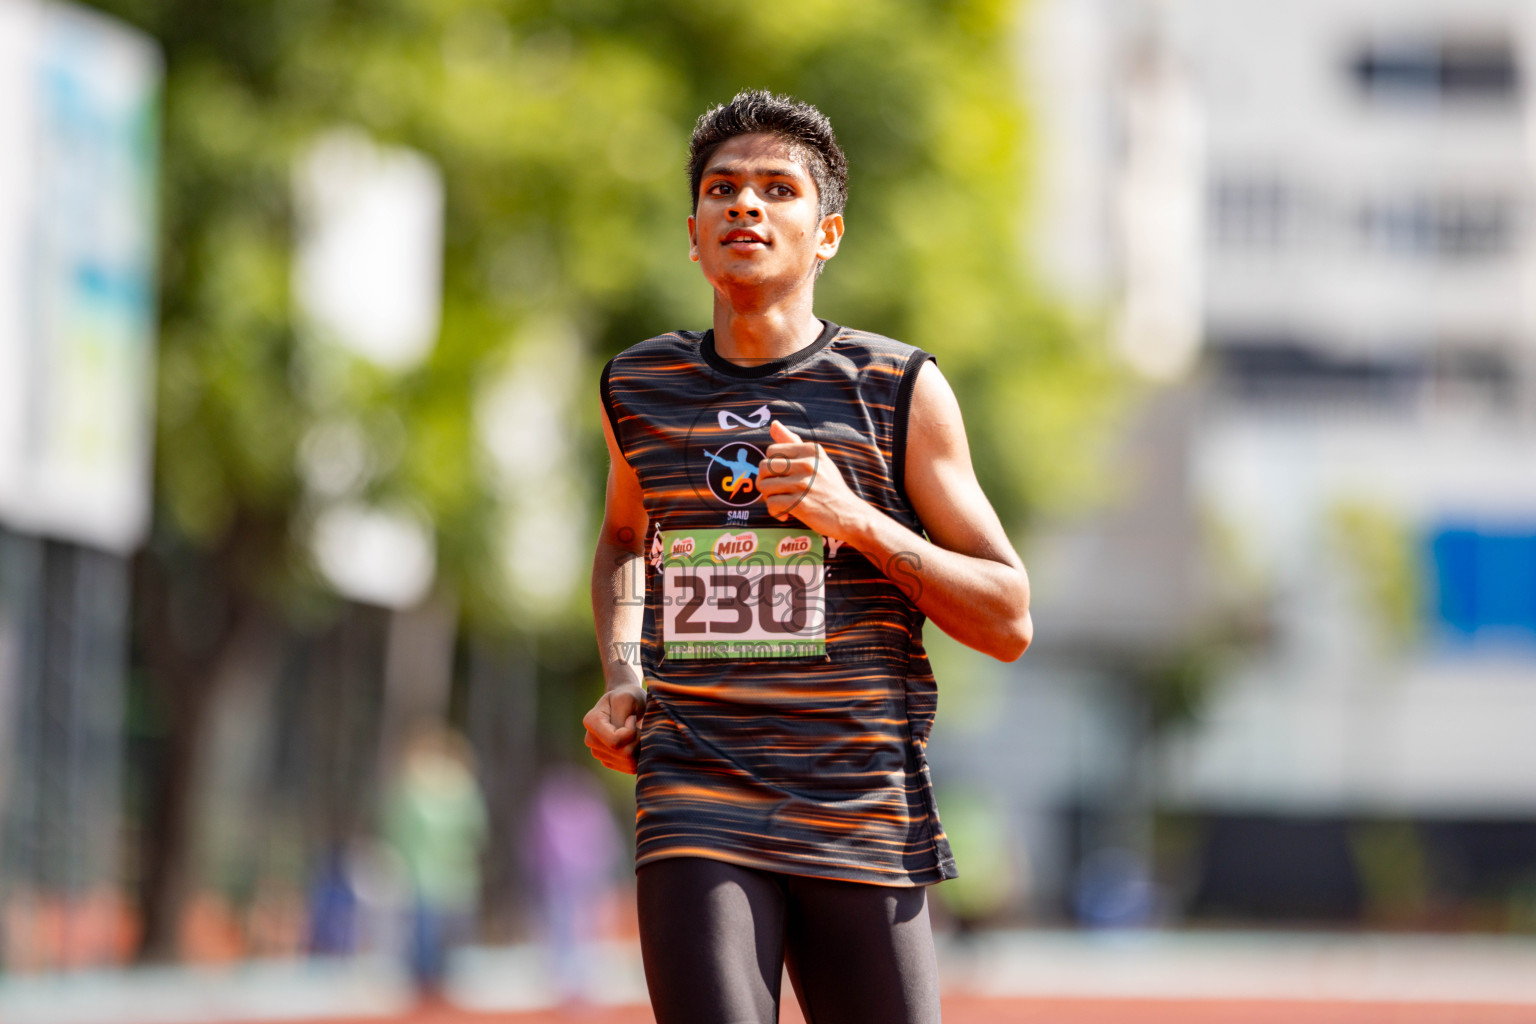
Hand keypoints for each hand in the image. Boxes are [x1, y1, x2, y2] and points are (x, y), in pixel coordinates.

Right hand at [583, 682, 646, 773]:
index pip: (615, 741)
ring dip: (641, 748)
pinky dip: (640, 756)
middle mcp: (591, 740)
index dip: (631, 733)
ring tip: (638, 733)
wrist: (627, 703)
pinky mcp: (610, 762)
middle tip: (639, 726)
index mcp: (591, 722)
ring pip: (628, 763)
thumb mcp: (628, 698)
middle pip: (623, 754)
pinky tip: (638, 743)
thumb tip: (626, 737)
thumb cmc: (628, 697)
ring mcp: (599, 753)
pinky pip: (631, 768)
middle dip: (638, 741)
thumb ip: (624, 716)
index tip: (632, 718)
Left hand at [757, 420, 866, 537]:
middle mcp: (807, 464)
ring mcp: (803, 484)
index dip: (771, 465)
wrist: (849, 515)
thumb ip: (794, 442)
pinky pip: (771, 504)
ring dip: (769, 498)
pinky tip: (786, 513)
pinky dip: (775, 512)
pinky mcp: (800, 504)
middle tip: (776, 491)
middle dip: (765, 481)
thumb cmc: (830, 487)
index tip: (782, 477)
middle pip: (764, 467)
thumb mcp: (818, 460)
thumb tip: (773, 424)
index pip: (771, 450)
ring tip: (782, 502)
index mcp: (811, 450)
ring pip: (764, 486)